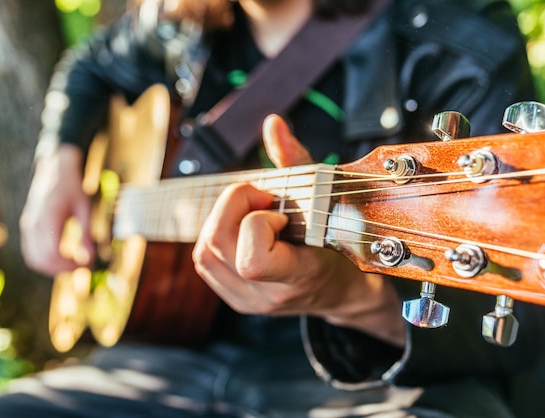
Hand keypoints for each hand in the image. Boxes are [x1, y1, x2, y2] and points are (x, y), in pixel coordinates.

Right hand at [19, 144, 94, 275]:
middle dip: (61, 269)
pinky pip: (31, 251)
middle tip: (81, 268)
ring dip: (52, 268)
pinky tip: (62, 258)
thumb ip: (87, 233)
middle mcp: (33, 223)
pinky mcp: (27, 226)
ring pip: (33, 259)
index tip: (87, 265)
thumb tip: (91, 258)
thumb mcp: (85, 207)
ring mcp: (27, 225)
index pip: (53, 253)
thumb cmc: (72, 186)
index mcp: (48, 218)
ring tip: (73, 264)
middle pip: (41, 260)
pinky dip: (45, 260)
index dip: (69, 265)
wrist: (55, 167)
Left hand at [193, 115, 405, 345]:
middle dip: (233, 206)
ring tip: (254, 213)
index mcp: (298, 276)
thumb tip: (272, 124)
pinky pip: (205, 260)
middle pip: (217, 243)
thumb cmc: (339, 243)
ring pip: (204, 251)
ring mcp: (248, 301)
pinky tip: (243, 227)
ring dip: (223, 219)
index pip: (253, 262)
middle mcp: (268, 295)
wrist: (340, 291)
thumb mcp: (326, 200)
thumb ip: (295, 160)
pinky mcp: (235, 299)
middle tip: (262, 200)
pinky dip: (218, 234)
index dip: (257, 224)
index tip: (279, 213)